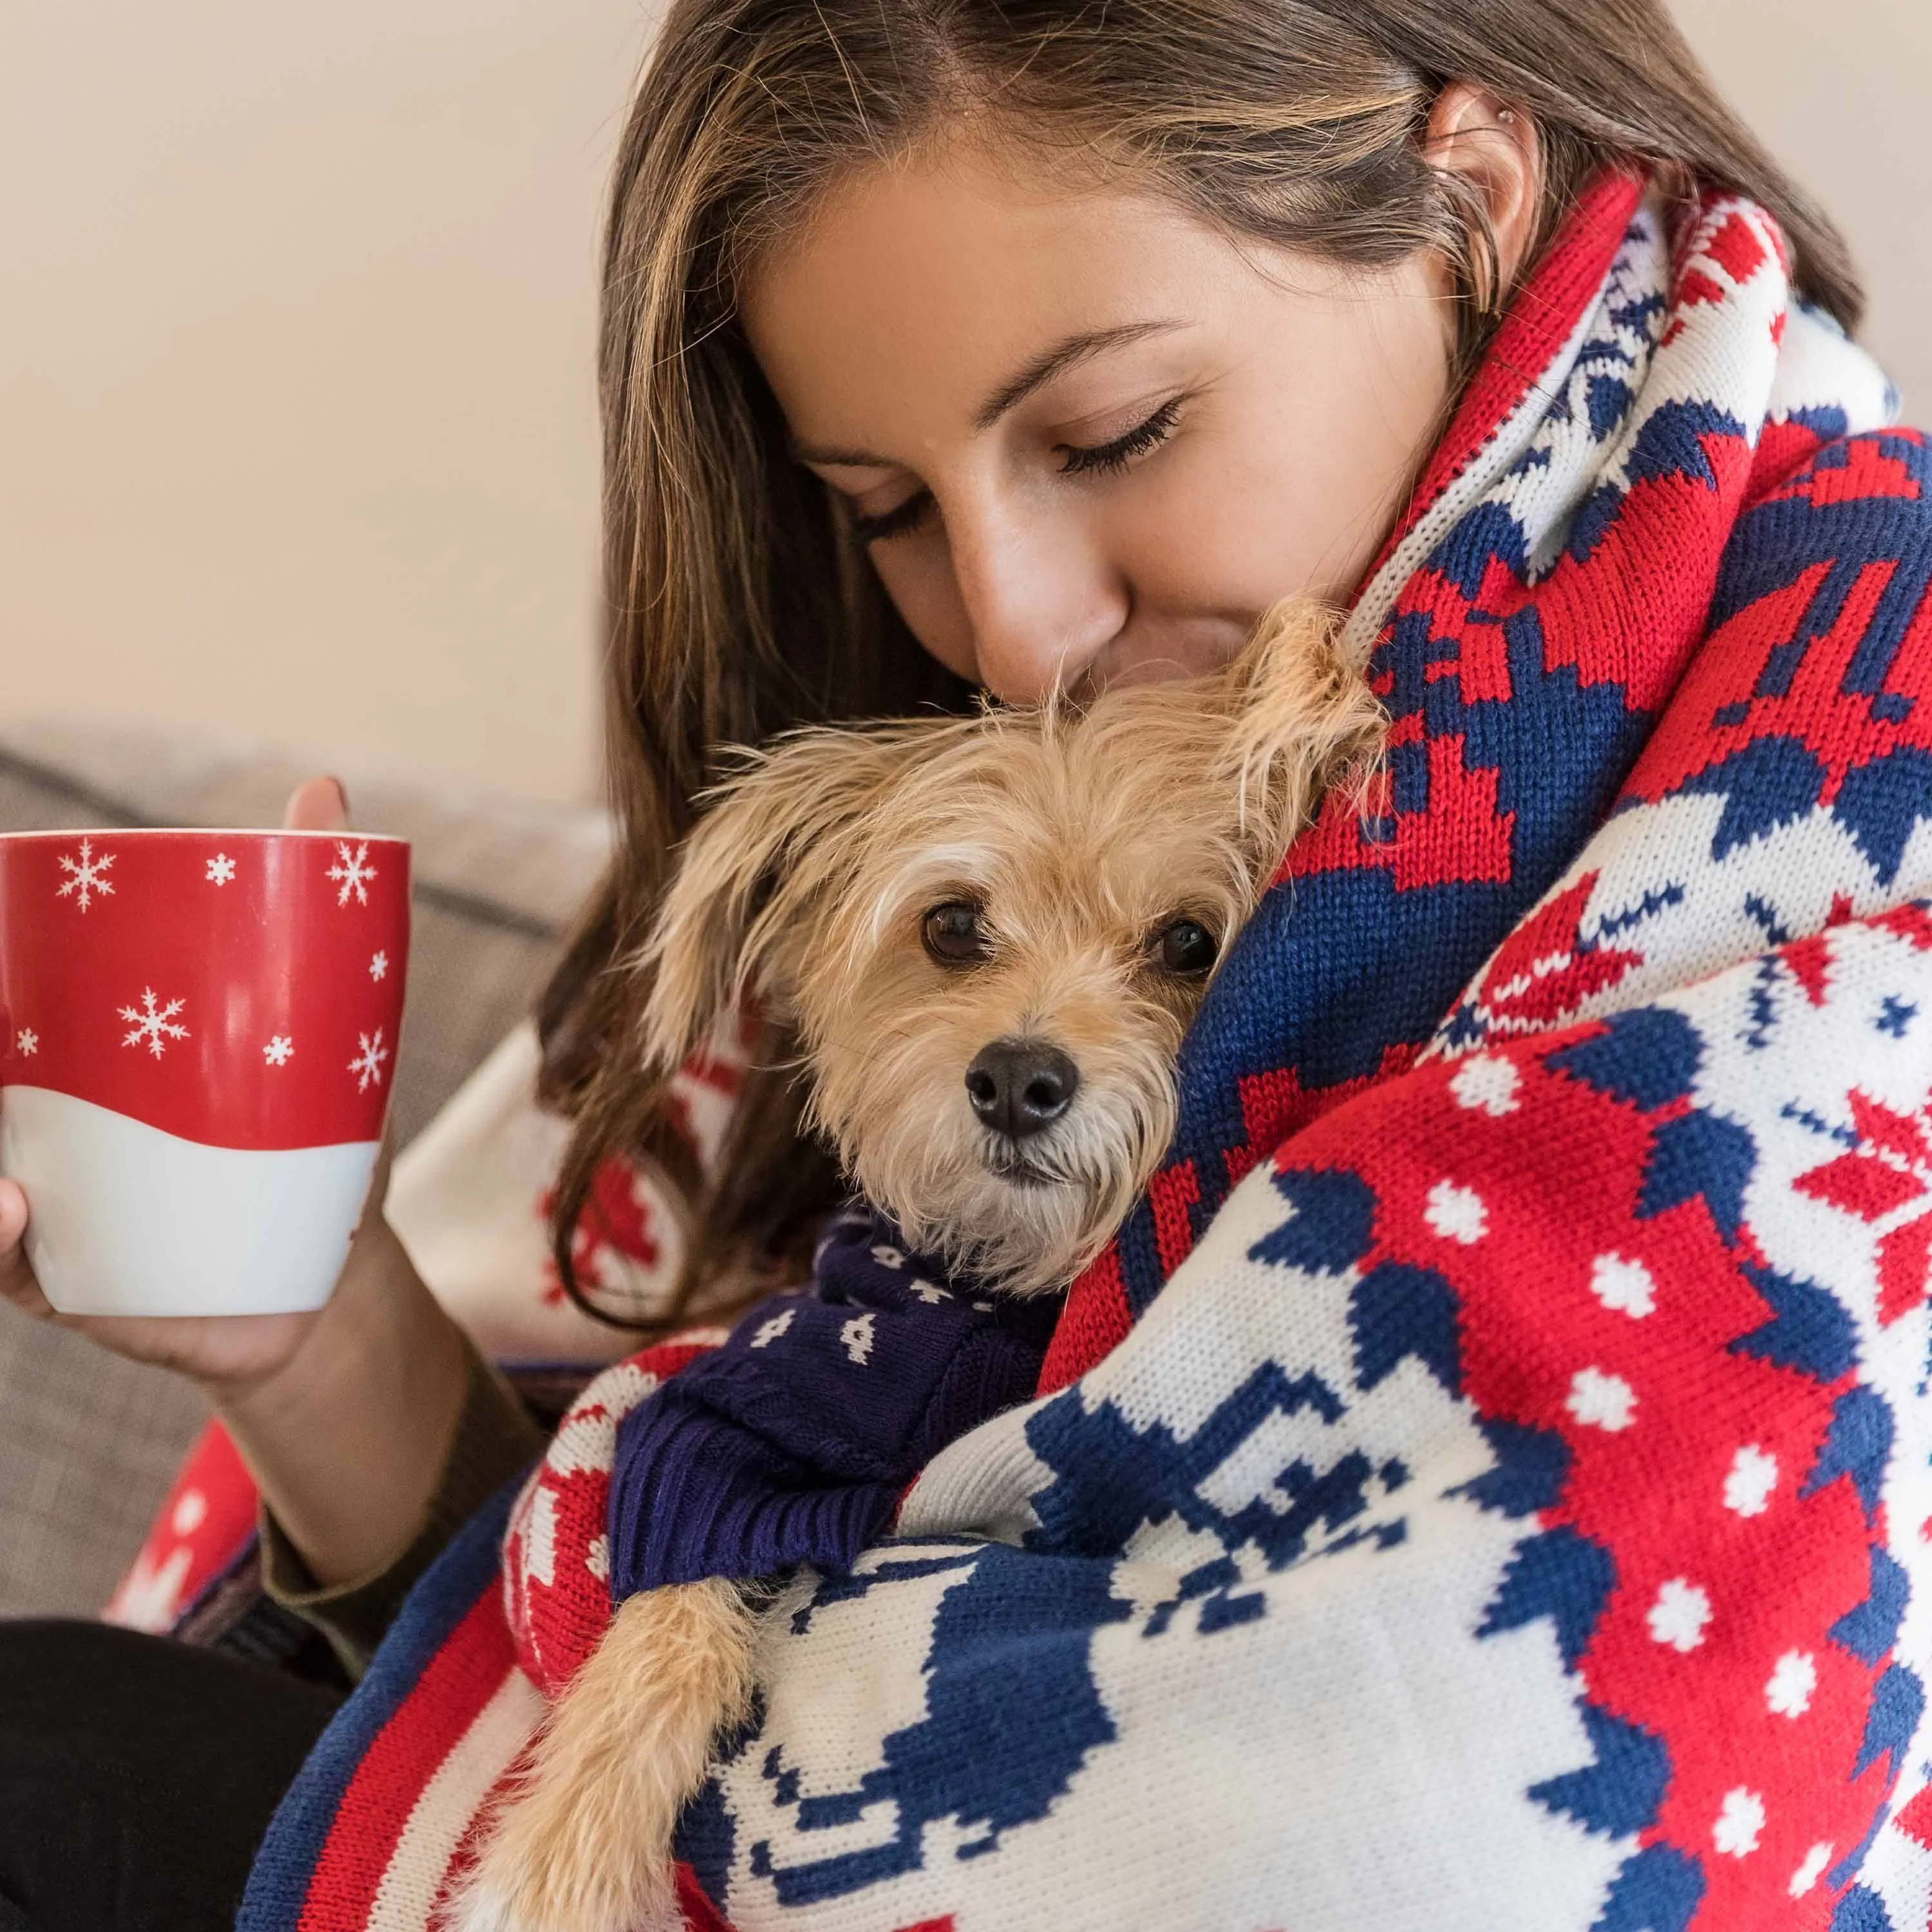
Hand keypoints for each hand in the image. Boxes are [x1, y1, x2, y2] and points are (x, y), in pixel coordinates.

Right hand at [0, 776, 386, 1394]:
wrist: (332, 1269)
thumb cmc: (310, 1128)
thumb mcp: (318, 1016)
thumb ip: (305, 896)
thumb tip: (323, 785)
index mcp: (73, 1058)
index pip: (6, 1013)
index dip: (0, 1003)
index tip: (2, 990)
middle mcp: (35, 1126)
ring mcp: (43, 1203)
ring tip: (5, 1164)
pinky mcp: (65, 1279)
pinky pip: (5, 1261)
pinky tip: (15, 1205)